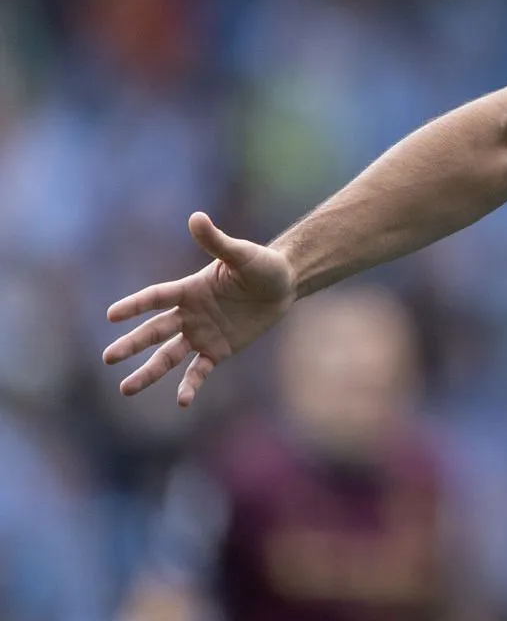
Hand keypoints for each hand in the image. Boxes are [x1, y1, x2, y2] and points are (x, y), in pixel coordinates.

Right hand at [103, 212, 297, 407]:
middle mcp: (189, 313)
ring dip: (149, 372)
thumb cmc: (262, 265)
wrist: (283, 285)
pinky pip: (199, 370)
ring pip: (169, 356)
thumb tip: (196, 217)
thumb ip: (217, 242)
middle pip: (155, 331)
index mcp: (190, 289)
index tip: (111, 315)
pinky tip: (181, 402)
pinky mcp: (218, 350)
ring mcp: (201, 333)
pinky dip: (190, 385)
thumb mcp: (242, 254)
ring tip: (126, 389)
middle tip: (108, 358)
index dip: (135, 305)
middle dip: (132, 345)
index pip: (156, 298)